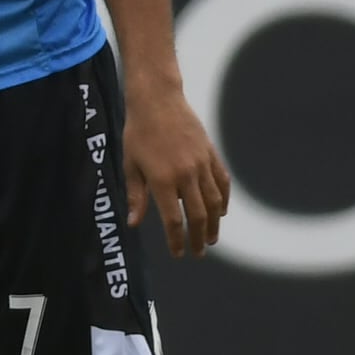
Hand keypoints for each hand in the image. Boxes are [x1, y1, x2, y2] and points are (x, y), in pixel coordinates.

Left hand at [121, 81, 229, 258]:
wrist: (158, 101)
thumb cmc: (138, 133)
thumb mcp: (130, 165)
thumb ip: (135, 196)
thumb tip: (134, 224)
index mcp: (163, 180)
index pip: (174, 219)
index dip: (177, 239)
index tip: (178, 253)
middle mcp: (186, 175)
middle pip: (199, 215)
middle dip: (199, 237)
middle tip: (199, 252)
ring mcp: (202, 164)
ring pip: (215, 201)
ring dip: (215, 223)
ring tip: (212, 238)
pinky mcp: (211, 155)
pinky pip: (223, 182)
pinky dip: (224, 200)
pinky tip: (222, 212)